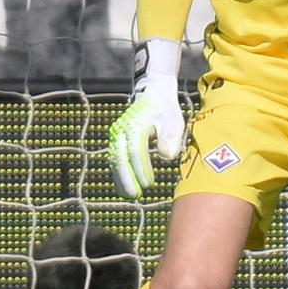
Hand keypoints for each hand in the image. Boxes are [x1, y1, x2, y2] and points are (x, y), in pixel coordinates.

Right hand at [107, 51, 187, 196]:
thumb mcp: (173, 119)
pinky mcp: (117, 138)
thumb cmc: (165, 109)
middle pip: (120, 157)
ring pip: (115, 159)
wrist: (153, 93)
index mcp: (136, 125)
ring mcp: (117, 134)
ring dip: (120, 178)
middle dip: (126, 178)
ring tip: (128, 195)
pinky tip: (124, 185)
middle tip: (135, 195)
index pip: (136, 150)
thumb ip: (170, 137)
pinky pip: (115, 157)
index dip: (140, 168)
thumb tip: (166, 156)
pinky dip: (119, 172)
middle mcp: (122, 129)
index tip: (148, 184)